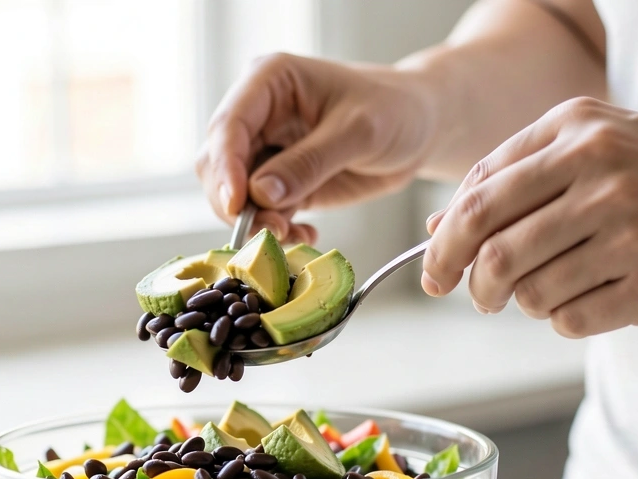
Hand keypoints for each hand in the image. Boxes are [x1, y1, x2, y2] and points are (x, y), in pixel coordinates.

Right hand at [196, 53, 431, 243]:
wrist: (420, 128)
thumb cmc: (395, 110)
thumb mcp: (358, 131)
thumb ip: (309, 163)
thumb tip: (260, 195)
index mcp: (269, 81)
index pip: (228, 126)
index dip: (224, 167)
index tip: (236, 205)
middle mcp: (257, 115)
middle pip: (218, 165)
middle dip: (237, 203)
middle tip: (272, 230)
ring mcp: (265, 150)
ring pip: (233, 195)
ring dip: (255, 223)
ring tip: (293, 236)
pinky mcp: (278, 182)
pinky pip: (260, 213)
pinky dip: (274, 230)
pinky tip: (304, 235)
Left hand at [422, 97, 637, 336]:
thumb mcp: (595, 156)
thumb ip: (515, 183)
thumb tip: (434, 228)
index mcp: (578, 128)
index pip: (477, 192)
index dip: (443, 240)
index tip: (436, 268)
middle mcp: (601, 169)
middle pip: (487, 241)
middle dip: (463, 278)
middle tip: (471, 295)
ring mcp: (629, 225)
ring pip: (525, 288)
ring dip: (522, 302)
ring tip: (550, 291)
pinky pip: (567, 319)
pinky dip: (565, 319)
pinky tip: (593, 299)